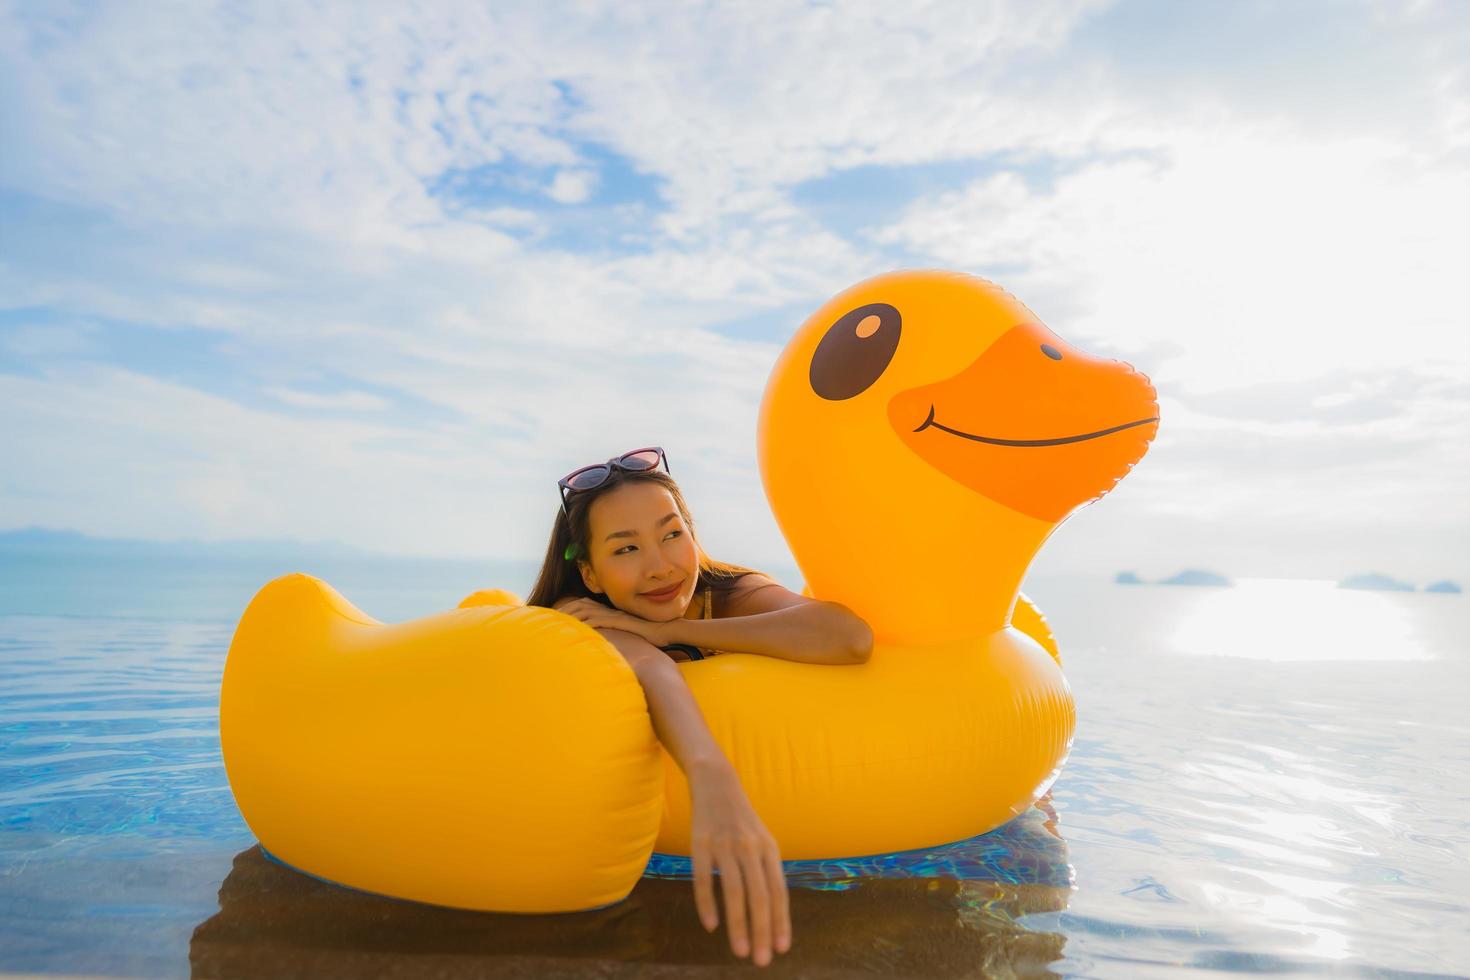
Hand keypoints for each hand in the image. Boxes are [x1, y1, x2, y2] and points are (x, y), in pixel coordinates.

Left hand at [555, 598, 669, 646]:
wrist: (666, 632)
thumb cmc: (648, 638)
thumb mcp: (626, 637)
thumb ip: (613, 639)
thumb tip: (601, 649)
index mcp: (609, 613)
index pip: (583, 606)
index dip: (567, 609)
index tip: (554, 617)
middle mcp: (610, 611)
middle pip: (580, 605)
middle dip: (563, 610)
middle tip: (548, 616)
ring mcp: (615, 615)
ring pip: (586, 610)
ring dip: (570, 615)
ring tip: (556, 620)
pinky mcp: (620, 621)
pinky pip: (599, 620)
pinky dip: (585, 622)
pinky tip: (576, 627)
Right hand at [689, 764, 791, 965]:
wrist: (716, 781)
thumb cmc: (741, 820)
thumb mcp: (762, 840)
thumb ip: (766, 872)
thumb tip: (772, 914)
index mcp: (769, 849)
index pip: (778, 892)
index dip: (781, 921)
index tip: (782, 949)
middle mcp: (750, 848)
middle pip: (760, 896)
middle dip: (762, 931)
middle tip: (762, 961)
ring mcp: (725, 845)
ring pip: (734, 891)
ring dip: (738, 925)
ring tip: (741, 952)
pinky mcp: (700, 842)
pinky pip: (703, 878)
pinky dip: (708, 904)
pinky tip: (711, 925)